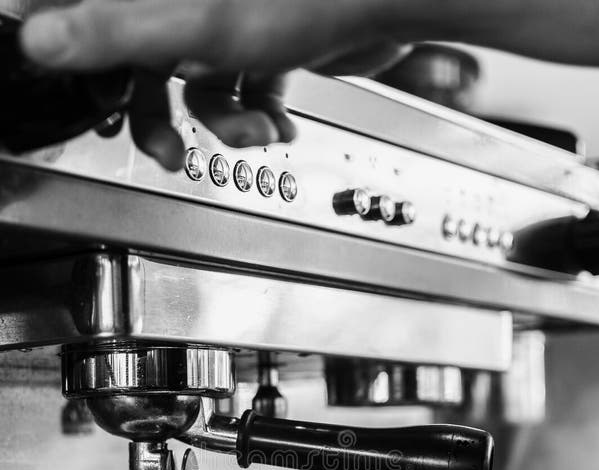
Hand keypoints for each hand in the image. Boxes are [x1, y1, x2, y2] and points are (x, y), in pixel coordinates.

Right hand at [20, 0, 401, 168]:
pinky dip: (255, 114)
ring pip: (196, 84)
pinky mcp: (263, 40)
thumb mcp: (193, 25)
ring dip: (223, 123)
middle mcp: (186, 2)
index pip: (96, 18)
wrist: (385, 1)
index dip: (87, 59)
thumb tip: (36, 37)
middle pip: (141, 61)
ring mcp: (225, 18)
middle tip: (166, 149)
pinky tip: (275, 124)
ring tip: (252, 132)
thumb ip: (111, 31)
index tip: (83, 90)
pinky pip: (240, 87)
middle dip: (157, 117)